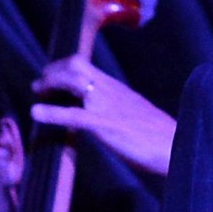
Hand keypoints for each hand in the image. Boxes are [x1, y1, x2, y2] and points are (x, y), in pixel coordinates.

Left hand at [29, 54, 176, 175]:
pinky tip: (36, 113)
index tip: (51, 76)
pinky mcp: (105, 124)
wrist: (176, 146)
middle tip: (40, 84)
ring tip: (37, 92)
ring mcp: (106, 106)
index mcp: (117, 89)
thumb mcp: (135, 116)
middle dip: (54, 71)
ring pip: (73, 81)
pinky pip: (73, 115)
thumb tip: (106, 115)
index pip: (86, 67)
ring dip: (51, 84)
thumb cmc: (159, 137)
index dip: (64, 68)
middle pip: (76, 65)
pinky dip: (52, 112)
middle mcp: (110, 91)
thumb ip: (118, 110)